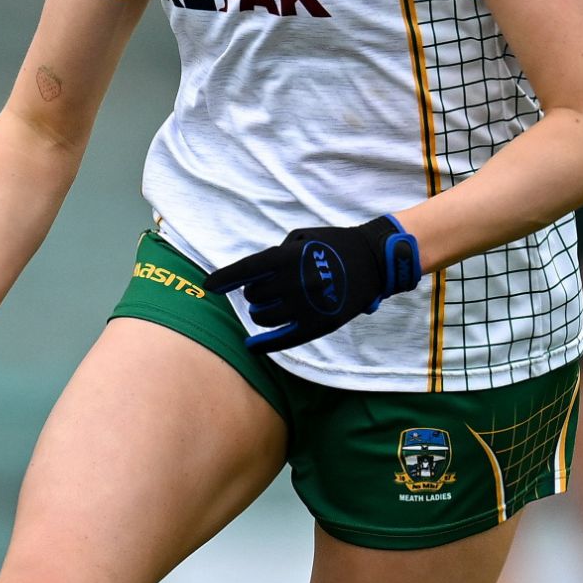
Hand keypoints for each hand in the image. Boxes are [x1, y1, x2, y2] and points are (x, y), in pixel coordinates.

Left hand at [204, 216, 421, 352]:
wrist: (373, 260)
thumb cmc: (334, 244)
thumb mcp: (302, 237)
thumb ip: (275, 254)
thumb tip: (252, 277)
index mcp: (288, 256)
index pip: (247, 270)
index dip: (224, 278)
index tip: (208, 287)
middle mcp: (295, 281)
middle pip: (254, 295)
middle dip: (254, 293)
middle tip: (262, 291)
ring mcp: (306, 305)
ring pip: (264, 317)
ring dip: (260, 312)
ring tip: (267, 307)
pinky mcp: (319, 324)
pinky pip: (284, 339)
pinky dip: (263, 344)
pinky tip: (251, 345)